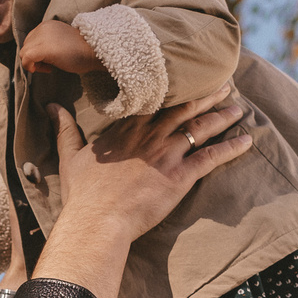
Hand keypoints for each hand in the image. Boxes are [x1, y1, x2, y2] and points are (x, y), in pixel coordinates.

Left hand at [18, 19, 100, 76]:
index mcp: (47, 25)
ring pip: (24, 53)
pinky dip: (31, 67)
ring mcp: (42, 37)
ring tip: (49, 66)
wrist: (94, 51)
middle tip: (49, 65)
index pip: (31, 40)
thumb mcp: (60, 41)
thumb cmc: (81, 50)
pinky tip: (48, 69)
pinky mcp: (43, 49)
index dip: (36, 52)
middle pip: (26, 46)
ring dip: (34, 63)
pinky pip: (26, 58)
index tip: (49, 59)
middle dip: (34, 58)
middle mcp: (42, 28)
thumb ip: (47, 43)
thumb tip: (33, 56)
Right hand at [52, 87, 252, 239]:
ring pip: (201, 127)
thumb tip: (51, 107)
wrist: (97, 220)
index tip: (189, 77)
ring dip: (223, 115)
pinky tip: (247, 140)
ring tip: (239, 106)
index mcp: (127, 127)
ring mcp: (167, 154)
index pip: (156, 99)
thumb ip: (65, 128)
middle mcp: (150, 135)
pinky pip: (212, 158)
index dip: (176, 88)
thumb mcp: (70, 156)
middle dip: (207, 94)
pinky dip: (231, 149)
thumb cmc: (82, 193)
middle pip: (185, 107)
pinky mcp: (180, 176)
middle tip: (225, 82)